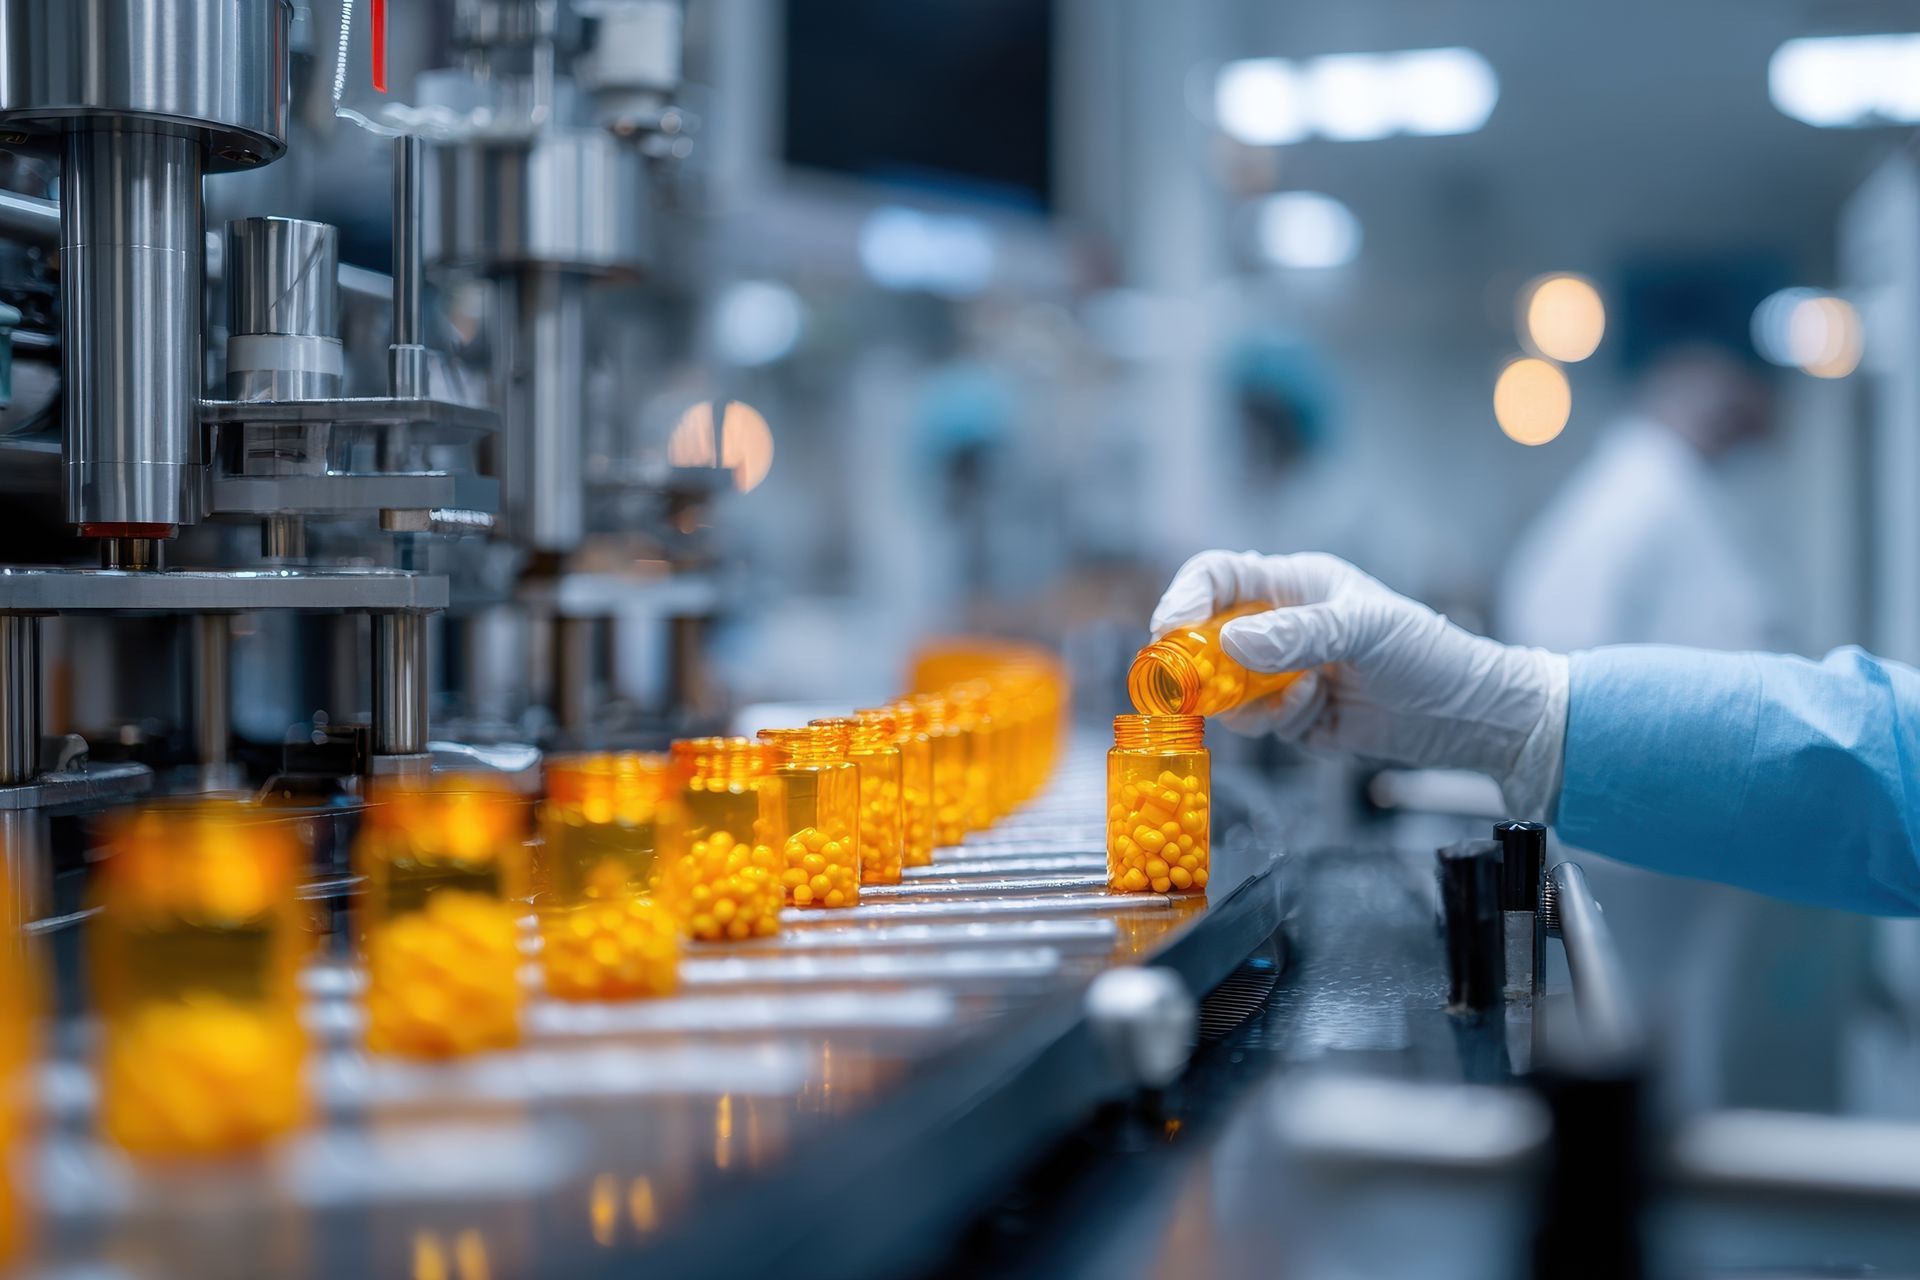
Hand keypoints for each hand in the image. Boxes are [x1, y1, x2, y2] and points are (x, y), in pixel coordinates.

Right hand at [1149, 550, 1568, 817]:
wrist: (1468, 716)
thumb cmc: (1427, 653)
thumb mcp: (1366, 629)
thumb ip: (1298, 634)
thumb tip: (1230, 640)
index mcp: (1293, 585)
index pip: (1218, 576)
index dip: (1185, 597)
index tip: (1169, 629)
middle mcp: (1281, 626)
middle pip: (1207, 636)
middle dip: (1199, 661)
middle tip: (1197, 684)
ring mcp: (1283, 673)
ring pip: (1225, 687)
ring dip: (1245, 700)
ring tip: (1294, 700)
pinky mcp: (1293, 716)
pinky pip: (1258, 723)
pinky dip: (1277, 722)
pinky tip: (1316, 714)